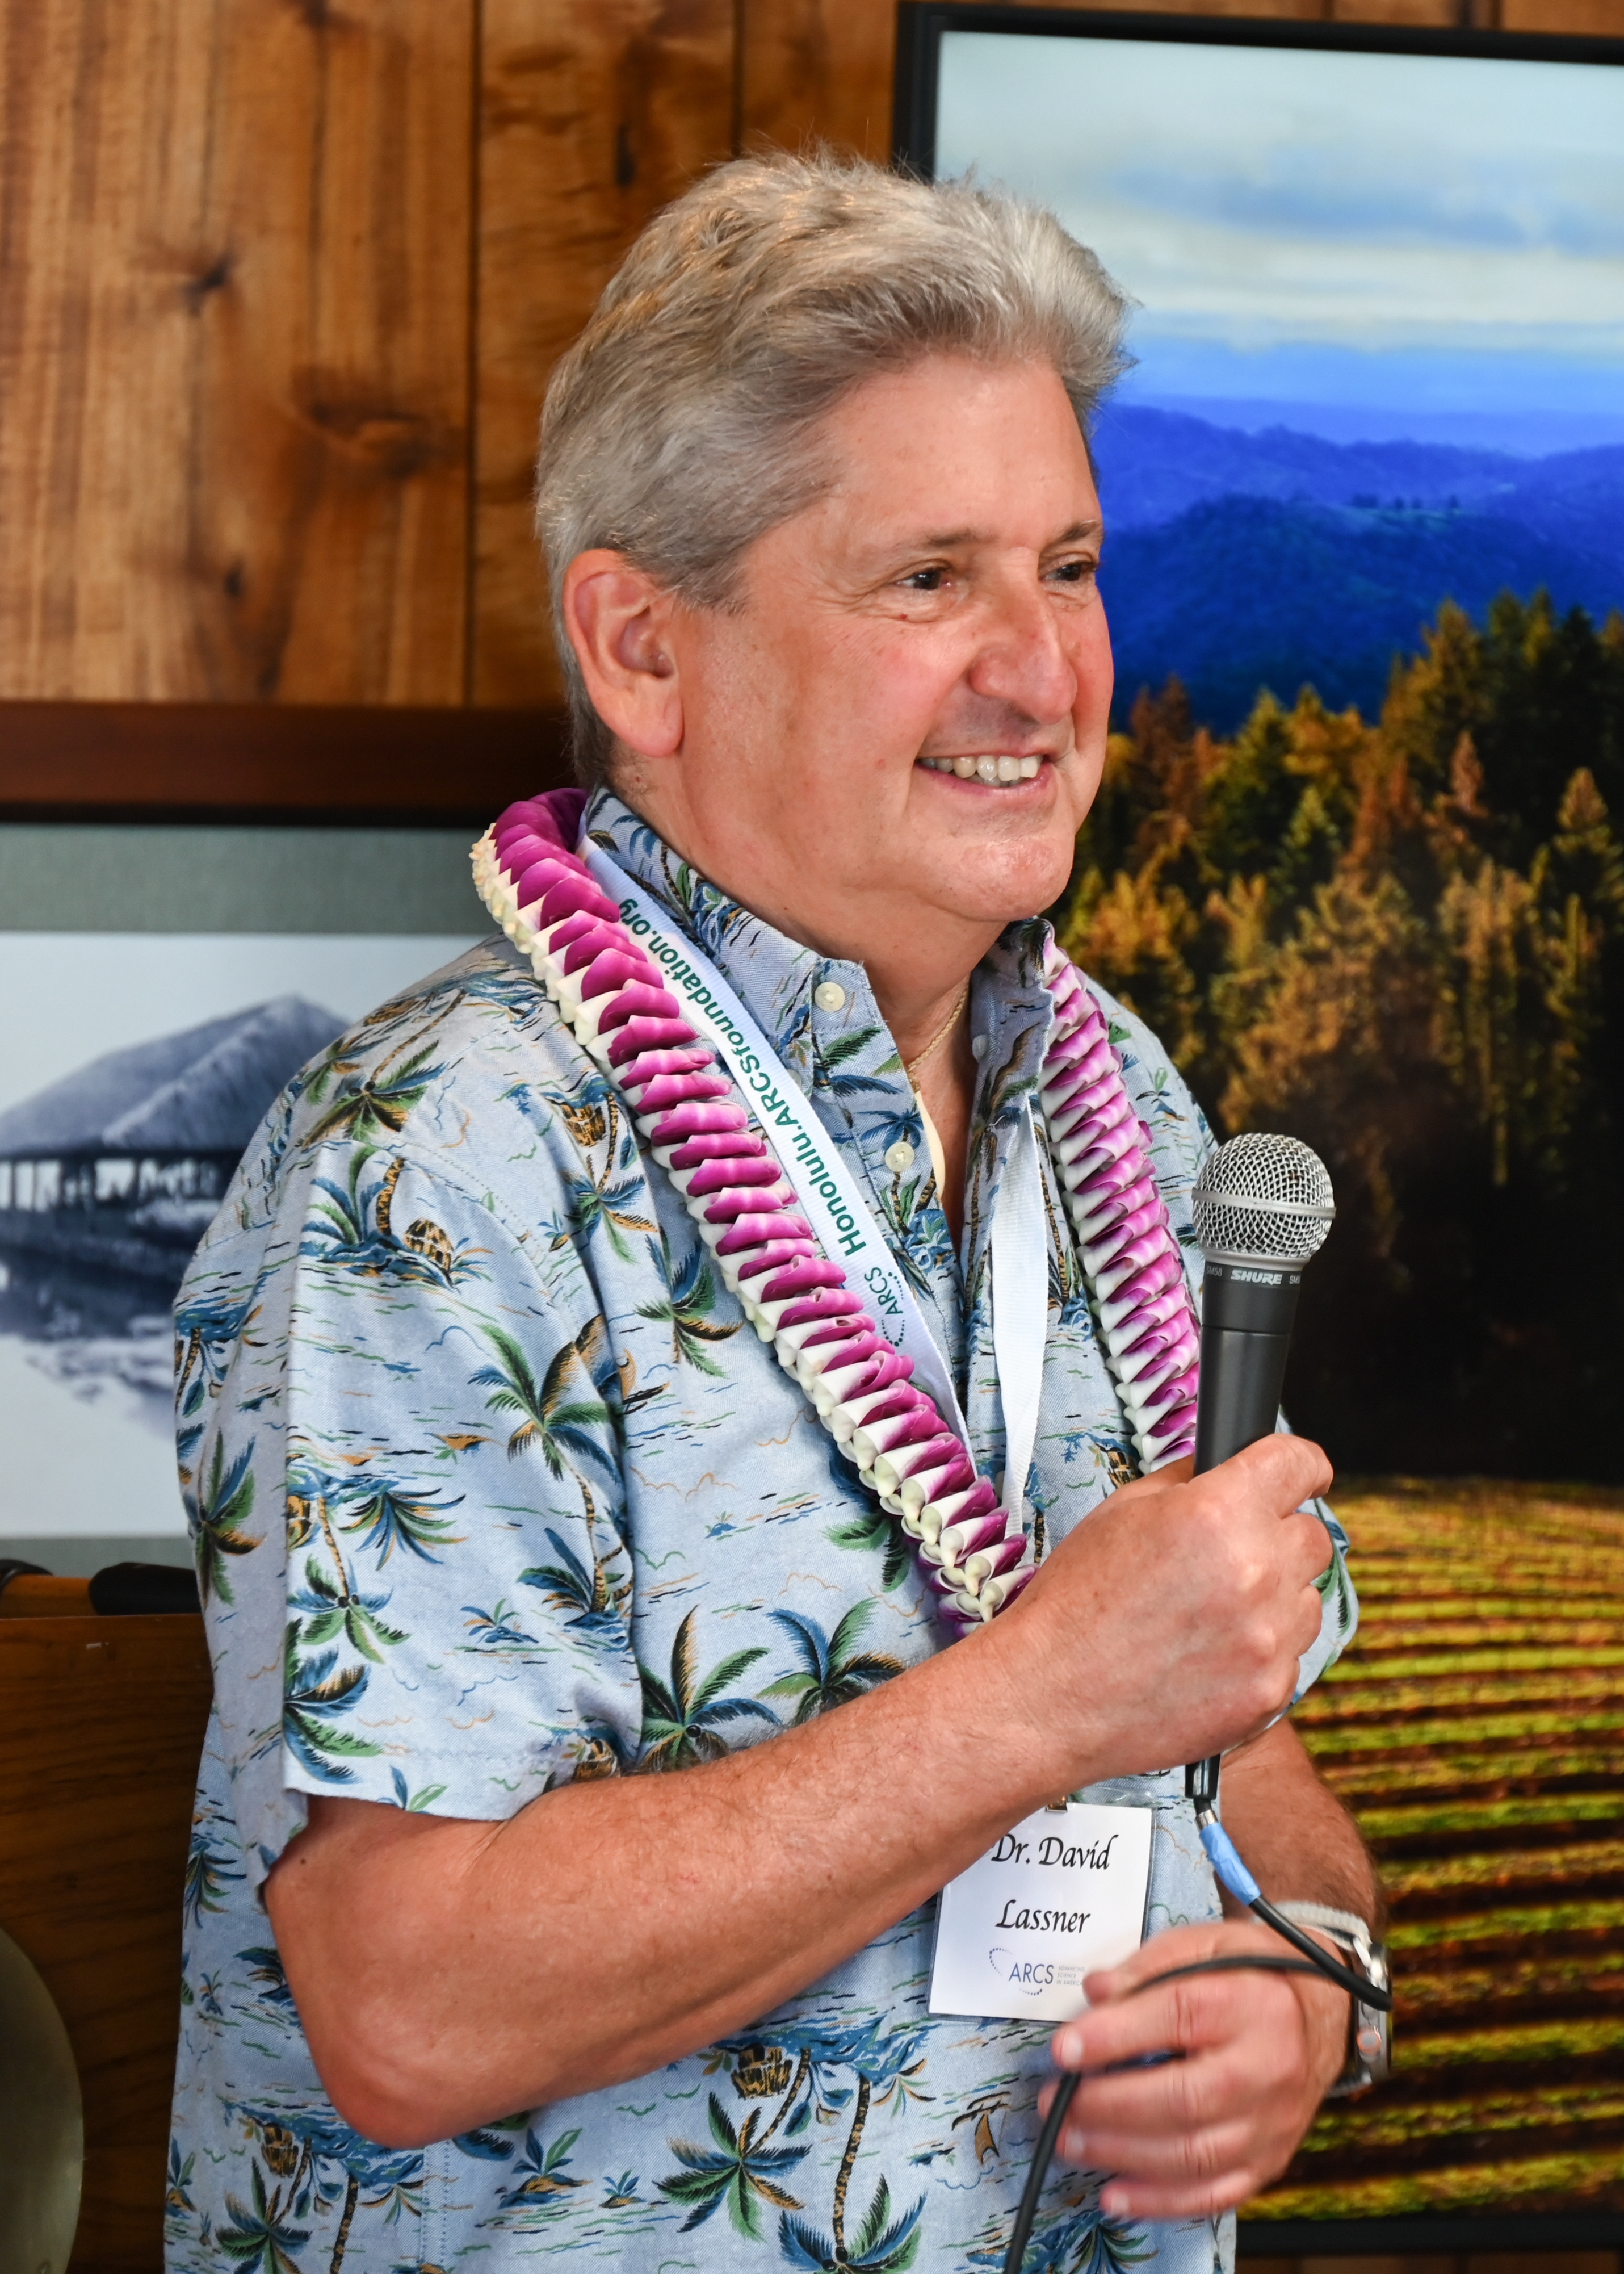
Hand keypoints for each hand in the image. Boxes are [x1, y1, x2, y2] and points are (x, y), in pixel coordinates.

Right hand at [1001, 1432, 1333, 1783]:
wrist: (1052, 1697)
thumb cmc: (1075, 1602)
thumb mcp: (1121, 1511)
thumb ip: (1189, 1482)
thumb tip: (1229, 1468)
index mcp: (1216, 1513)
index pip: (1299, 1463)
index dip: (1302, 1464)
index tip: (1303, 1472)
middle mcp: (1255, 1571)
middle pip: (1312, 1535)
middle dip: (1276, 1536)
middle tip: (1227, 1556)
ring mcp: (1268, 1638)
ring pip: (1307, 1597)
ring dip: (1274, 1596)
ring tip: (1209, 1613)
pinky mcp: (1271, 1692)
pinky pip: (1291, 1653)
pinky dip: (1261, 1649)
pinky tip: (1208, 1654)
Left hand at [1041, 1917, 1348, 2219]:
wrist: (1322, 2011)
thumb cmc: (1252, 1973)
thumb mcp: (1203, 1944)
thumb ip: (1148, 1967)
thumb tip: (1096, 1992)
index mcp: (1251, 2002)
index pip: (1177, 2018)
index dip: (1114, 2036)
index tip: (1063, 2049)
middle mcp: (1269, 2067)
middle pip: (1184, 2097)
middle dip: (1108, 2106)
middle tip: (1055, 2103)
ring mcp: (1273, 2121)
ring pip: (1195, 2154)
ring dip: (1121, 2154)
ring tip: (1070, 2142)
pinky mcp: (1271, 2159)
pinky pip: (1215, 2193)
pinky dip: (1160, 2200)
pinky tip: (1114, 2193)